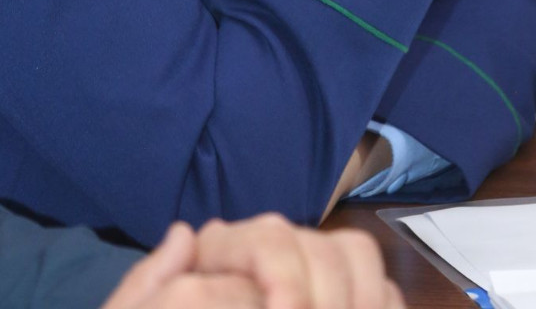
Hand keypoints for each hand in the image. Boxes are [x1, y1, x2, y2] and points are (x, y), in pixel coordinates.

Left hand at [102, 214, 404, 308]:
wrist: (193, 304)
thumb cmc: (178, 306)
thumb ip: (152, 283)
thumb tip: (184, 233)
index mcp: (222, 251)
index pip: (270, 241)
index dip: (286, 281)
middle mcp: (271, 250)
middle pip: (321, 247)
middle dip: (327, 295)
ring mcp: (312, 273)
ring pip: (358, 256)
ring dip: (359, 295)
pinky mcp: (345, 298)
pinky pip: (383, 289)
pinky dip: (380, 302)